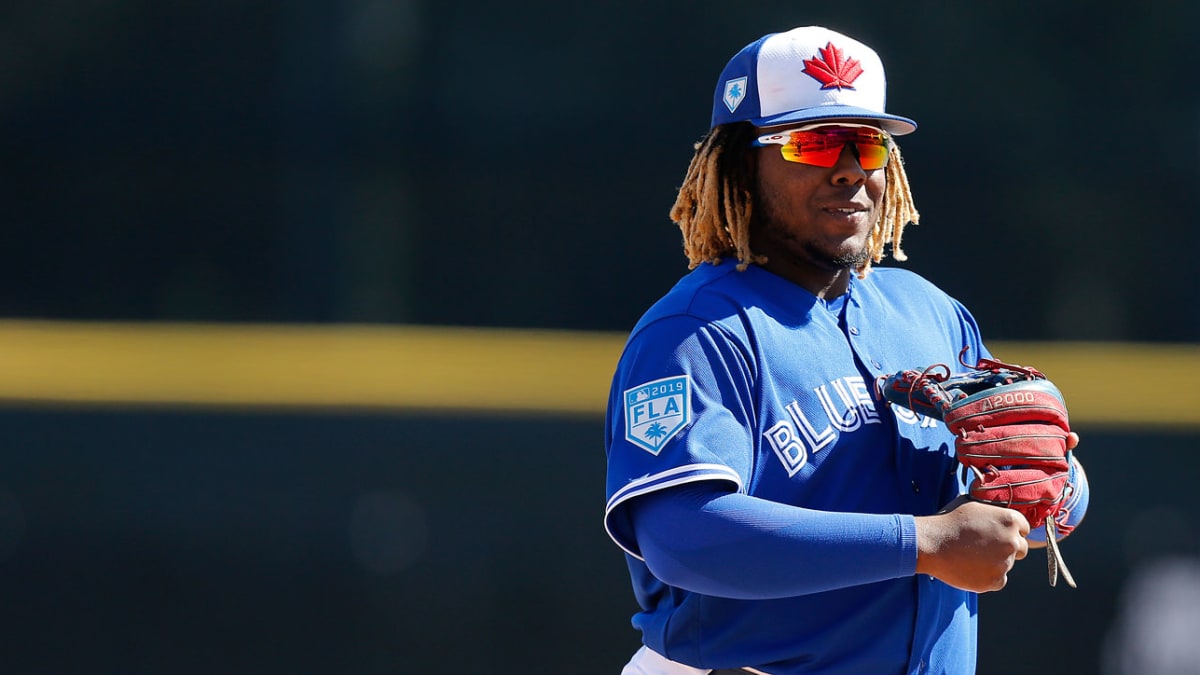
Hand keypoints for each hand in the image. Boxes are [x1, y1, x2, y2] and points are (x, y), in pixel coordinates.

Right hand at [914, 496, 1029, 592]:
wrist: (931, 544)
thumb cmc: (948, 522)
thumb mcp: (972, 505)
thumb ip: (993, 511)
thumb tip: (998, 512)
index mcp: (1011, 520)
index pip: (1024, 529)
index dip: (1010, 531)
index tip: (997, 534)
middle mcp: (1012, 541)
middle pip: (1021, 548)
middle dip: (1007, 548)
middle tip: (985, 548)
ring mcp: (1006, 563)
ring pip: (1007, 565)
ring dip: (994, 562)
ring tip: (970, 557)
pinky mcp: (996, 581)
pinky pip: (998, 580)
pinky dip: (987, 577)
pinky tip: (970, 568)